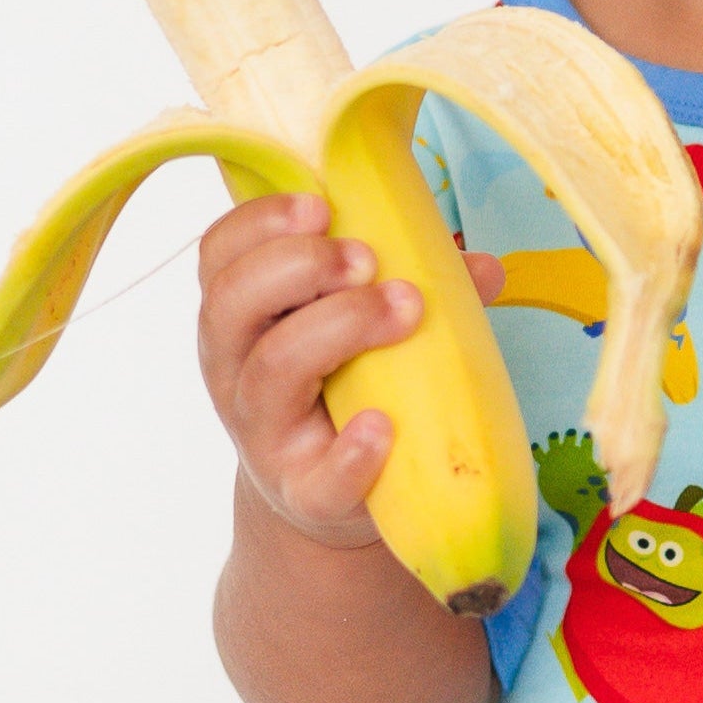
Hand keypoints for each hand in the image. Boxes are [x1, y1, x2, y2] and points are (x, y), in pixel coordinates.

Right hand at [196, 194, 501, 549]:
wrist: (328, 497)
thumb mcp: (361, 329)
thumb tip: (484, 268)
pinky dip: (351, 453)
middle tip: (366, 259)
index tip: (321, 205)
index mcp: (242, 319)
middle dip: (298, 266)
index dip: (258, 223)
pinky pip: (318, 480)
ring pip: (271, 374)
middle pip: (231, 305)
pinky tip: (383, 426)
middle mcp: (235, 372)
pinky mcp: (305, 495)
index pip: (218, 256)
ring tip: (405, 308)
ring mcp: (264, 437)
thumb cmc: (345, 389)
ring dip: (338, 328)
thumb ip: (414, 285)